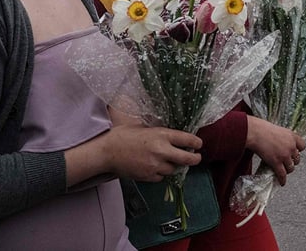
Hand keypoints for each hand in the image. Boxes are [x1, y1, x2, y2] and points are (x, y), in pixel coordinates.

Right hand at [71, 124, 201, 184]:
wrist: (106, 152)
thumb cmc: (123, 135)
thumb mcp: (144, 127)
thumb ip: (160, 132)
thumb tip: (173, 135)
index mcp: (162, 135)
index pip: (187, 139)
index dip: (196, 142)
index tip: (199, 144)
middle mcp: (162, 151)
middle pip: (187, 159)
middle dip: (195, 158)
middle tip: (196, 157)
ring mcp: (155, 165)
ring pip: (174, 169)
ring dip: (173, 165)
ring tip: (167, 160)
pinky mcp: (148, 176)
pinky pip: (161, 177)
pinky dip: (161, 173)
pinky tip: (154, 167)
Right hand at [245, 116, 305, 186]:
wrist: (255, 132)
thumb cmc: (263, 129)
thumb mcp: (278, 130)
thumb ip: (283, 138)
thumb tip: (282, 145)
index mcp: (292, 136)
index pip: (303, 146)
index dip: (298, 150)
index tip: (293, 152)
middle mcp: (291, 146)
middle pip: (297, 159)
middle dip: (292, 161)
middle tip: (286, 162)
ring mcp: (284, 155)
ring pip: (291, 168)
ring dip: (288, 170)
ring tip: (284, 171)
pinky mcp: (276, 162)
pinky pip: (282, 174)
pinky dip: (282, 179)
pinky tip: (282, 182)